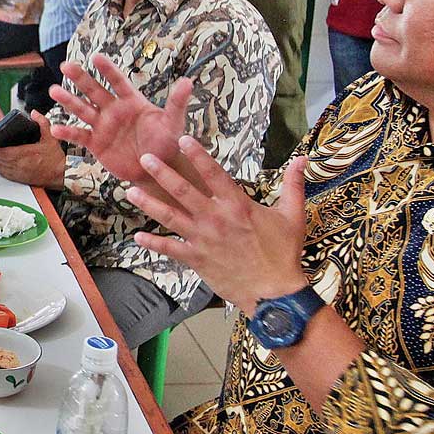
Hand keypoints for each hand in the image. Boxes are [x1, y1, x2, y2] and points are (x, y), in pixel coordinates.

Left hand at [0, 112, 65, 189]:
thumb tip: (34, 114)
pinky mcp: (20, 178)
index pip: (5, 152)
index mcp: (27, 154)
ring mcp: (19, 173)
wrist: (60, 174)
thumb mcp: (51, 136)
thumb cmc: (55, 158)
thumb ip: (42, 123)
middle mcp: (21, 165)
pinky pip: (5, 174)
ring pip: (0, 167)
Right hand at [49, 54, 197, 193]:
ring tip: (54, 90)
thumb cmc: (166, 143)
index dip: (107, 70)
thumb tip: (188, 81)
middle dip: (80, 78)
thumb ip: (177, 103)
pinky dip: (68, 132)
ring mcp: (103, 126)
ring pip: (82, 110)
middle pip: (94, 91)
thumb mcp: (173, 123)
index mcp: (131, 101)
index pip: (117, 82)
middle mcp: (114, 110)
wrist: (155, 169)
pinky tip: (55, 128)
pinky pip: (80, 136)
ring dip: (68, 101)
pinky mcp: (96, 143)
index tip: (96, 57)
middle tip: (66, 65)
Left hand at [126, 143, 311, 310]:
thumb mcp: (292, 216)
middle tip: (145, 159)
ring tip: (130, 192)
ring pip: (170, 217)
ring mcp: (203, 239)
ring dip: (149, 204)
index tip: (182, 139)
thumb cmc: (284, 254)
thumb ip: (293, 184)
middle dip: (162, 173)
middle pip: (183, 191)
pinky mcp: (197, 259)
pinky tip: (137, 236)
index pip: (213, 173)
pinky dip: (153, 243)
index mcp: (237, 205)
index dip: (197, 155)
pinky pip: (170, 249)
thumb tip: (303, 158)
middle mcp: (216, 219)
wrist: (274, 293)